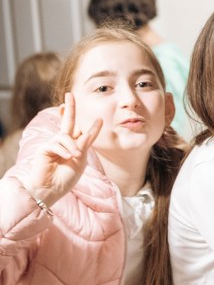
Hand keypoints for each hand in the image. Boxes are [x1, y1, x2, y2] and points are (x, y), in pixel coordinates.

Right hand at [17, 93, 100, 208]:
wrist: (52, 190)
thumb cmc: (66, 178)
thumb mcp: (81, 160)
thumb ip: (84, 145)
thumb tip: (86, 131)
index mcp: (74, 146)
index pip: (81, 132)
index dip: (90, 126)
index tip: (100, 119)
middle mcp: (63, 142)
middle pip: (67, 122)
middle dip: (70, 108)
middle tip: (70, 94)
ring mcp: (53, 144)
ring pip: (65, 136)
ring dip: (72, 145)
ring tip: (75, 156)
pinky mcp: (43, 148)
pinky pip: (56, 143)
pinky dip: (64, 150)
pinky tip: (67, 157)